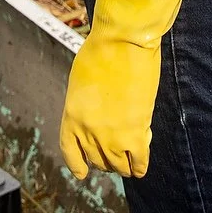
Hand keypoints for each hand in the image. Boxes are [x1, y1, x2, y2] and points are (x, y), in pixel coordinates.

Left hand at [59, 24, 162, 178]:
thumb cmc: (103, 49)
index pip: (71, 152)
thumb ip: (87, 102)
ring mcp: (111, 136)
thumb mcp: (82, 80)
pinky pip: (137, 161)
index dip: (77, 165)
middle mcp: (88, 132)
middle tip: (115, 157)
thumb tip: (99, 112)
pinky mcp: (135, 133)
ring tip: (129, 164)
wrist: (122, 41)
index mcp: (71, 116)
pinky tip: (140, 166)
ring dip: (123, 166)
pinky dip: (139, 166)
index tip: (83, 172)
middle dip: (106, 161)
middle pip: (97, 160)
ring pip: (118, 165)